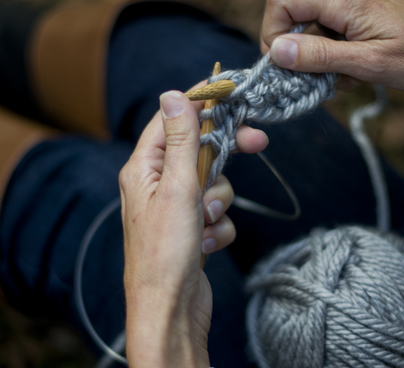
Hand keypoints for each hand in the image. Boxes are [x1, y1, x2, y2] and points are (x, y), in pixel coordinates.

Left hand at [120, 90, 267, 367]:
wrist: (171, 310)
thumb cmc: (165, 251)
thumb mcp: (177, 187)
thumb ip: (181, 140)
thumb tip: (173, 94)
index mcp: (144, 168)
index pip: (172, 120)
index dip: (201, 104)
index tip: (231, 93)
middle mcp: (158, 184)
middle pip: (199, 151)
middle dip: (225, 155)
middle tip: (258, 141)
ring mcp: (176, 209)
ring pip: (214, 184)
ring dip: (219, 202)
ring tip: (206, 222)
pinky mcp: (192, 229)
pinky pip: (217, 213)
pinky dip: (219, 227)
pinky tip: (206, 245)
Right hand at [261, 0, 403, 93]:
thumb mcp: (369, 63)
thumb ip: (319, 56)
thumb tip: (277, 51)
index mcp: (343, 2)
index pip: (282, 1)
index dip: (273, 32)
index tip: (286, 65)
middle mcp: (342, 0)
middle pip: (291, 19)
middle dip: (296, 55)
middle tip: (316, 80)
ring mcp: (350, 11)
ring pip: (309, 34)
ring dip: (316, 63)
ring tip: (345, 80)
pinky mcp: (358, 24)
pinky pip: (328, 40)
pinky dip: (332, 62)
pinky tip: (353, 75)